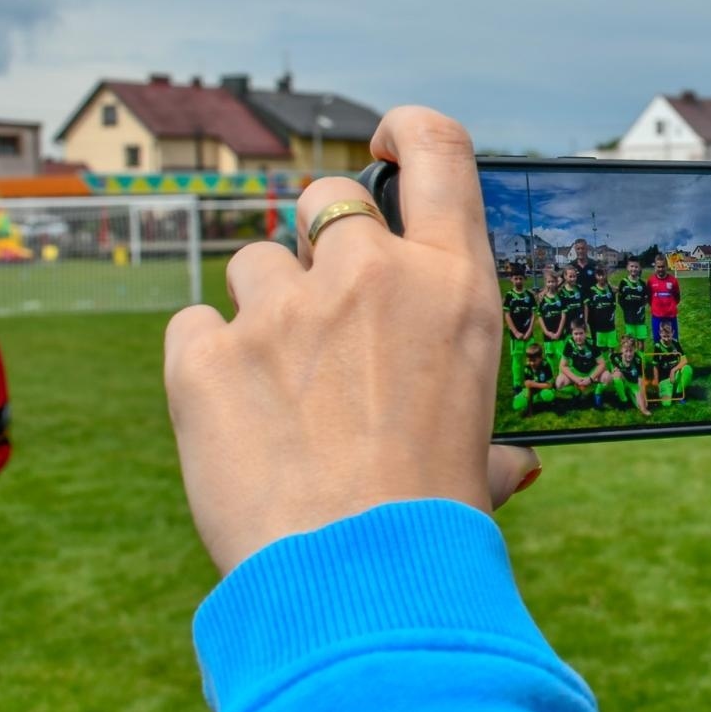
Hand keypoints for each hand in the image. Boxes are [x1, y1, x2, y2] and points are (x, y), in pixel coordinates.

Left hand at [165, 108, 539, 574]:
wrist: (360, 581)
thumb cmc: (440, 522)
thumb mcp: (484, 459)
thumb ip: (493, 442)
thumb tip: (518, 467)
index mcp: (454, 288)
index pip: (438, 149)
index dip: (407, 130)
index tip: (386, 140)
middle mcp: (371, 277)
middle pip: (325, 199)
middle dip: (321, 244)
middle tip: (326, 315)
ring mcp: (283, 310)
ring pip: (254, 264)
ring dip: (264, 309)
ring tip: (281, 388)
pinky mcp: (204, 354)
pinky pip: (192, 327)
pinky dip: (207, 361)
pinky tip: (234, 415)